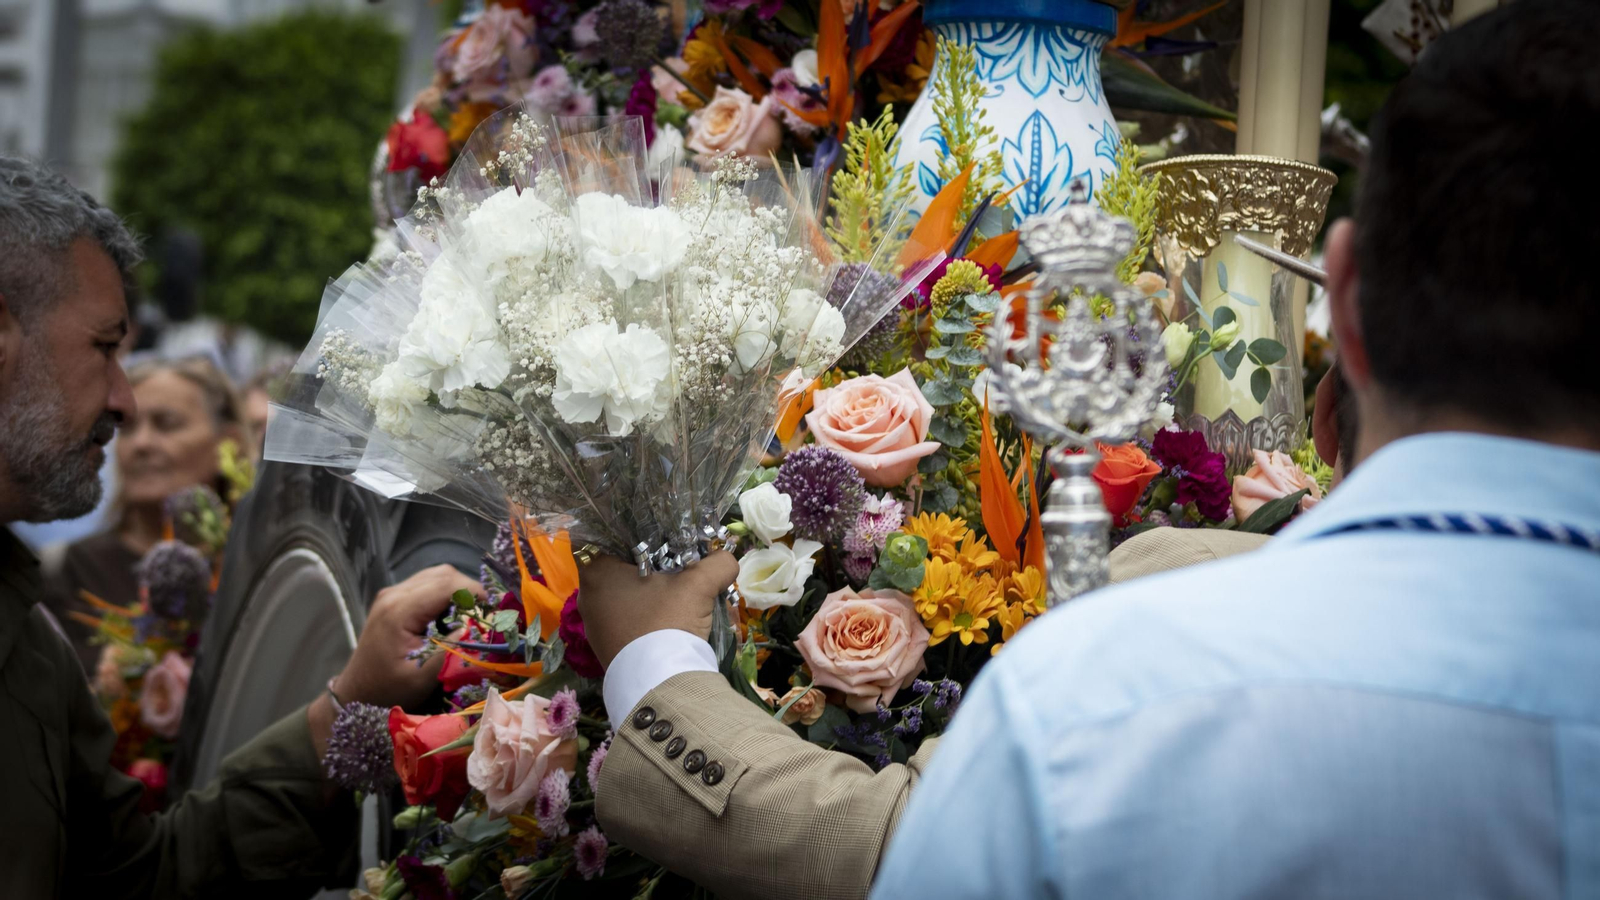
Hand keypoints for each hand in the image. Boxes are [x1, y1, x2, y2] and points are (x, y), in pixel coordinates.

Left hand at [333, 564, 482, 710]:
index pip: (447, 584)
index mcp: (399, 610)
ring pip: (437, 575)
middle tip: (485, 616)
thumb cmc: (388, 688)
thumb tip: (483, 628)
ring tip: (471, 616)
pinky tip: (451, 616)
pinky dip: (446, 594)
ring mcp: (392, 593)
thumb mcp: (424, 676)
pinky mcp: (395, 597)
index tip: (495, 612)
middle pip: (444, 574)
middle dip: (470, 591)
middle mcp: (394, 594)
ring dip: (458, 591)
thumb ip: (454, 650)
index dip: (475, 593)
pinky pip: (428, 583)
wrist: (357, 690)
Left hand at [577, 551, 737, 668]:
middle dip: (646, 565)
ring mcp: (593, 626)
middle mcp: (586, 597)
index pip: (611, 538)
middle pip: (618, 568)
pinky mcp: (604, 648)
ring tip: (674, 591)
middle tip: (674, 563)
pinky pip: (624, 620)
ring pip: (621, 596)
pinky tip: (666, 618)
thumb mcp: (698, 586)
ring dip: (645, 592)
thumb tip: (730, 558)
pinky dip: (643, 615)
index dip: (638, 534)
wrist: (660, 684)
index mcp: (595, 573)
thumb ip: (716, 563)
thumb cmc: (668, 622)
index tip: (661, 538)